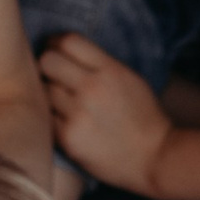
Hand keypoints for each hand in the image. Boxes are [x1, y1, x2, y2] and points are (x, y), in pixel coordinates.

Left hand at [39, 35, 171, 194]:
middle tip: (54, 77)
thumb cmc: (143, 117)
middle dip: (48, 67)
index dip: (55, 42)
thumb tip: (65, 52)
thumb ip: (100, 64)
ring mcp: (78, 114)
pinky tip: (69, 123)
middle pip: (48, 61)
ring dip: (51, 95)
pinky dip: (54, 119)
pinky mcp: (69, 138)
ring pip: (43, 91)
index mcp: (110, 70)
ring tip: (66, 104)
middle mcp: (91, 88)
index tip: (54, 49)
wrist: (155, 158)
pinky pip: (47, 118)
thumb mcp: (129, 79)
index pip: (68, 41)